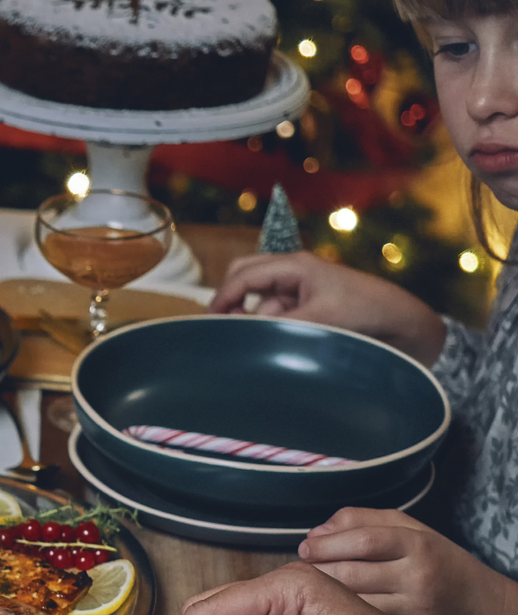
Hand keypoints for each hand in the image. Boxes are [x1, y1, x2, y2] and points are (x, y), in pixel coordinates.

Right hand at [210, 251, 446, 363]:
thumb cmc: (367, 312)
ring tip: (265, 347)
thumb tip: (242, 335)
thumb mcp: (319, 320)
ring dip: (259, 323)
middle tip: (224, 331)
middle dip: (232, 304)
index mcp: (295, 265)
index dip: (222, 299)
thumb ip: (277, 326)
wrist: (405, 326)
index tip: (208, 325)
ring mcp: (300, 291)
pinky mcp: (308, 310)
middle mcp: (294, 274)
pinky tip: (282, 348)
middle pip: (245, 280)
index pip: (243, 275)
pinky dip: (274, 332)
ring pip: (260, 305)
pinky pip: (278, 318)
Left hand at [299, 509, 517, 614]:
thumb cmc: (435, 560)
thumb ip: (362, 521)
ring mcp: (414, 609)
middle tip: (302, 569)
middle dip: (318, 570)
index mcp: (418, 544)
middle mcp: (417, 577)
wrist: (476, 603)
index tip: (307, 547)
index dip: (328, 543)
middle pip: (352, 573)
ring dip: (323, 596)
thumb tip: (317, 532)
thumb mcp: (408, 529)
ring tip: (312, 589)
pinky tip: (330, 610)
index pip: (364, 540)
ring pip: (352, 602)